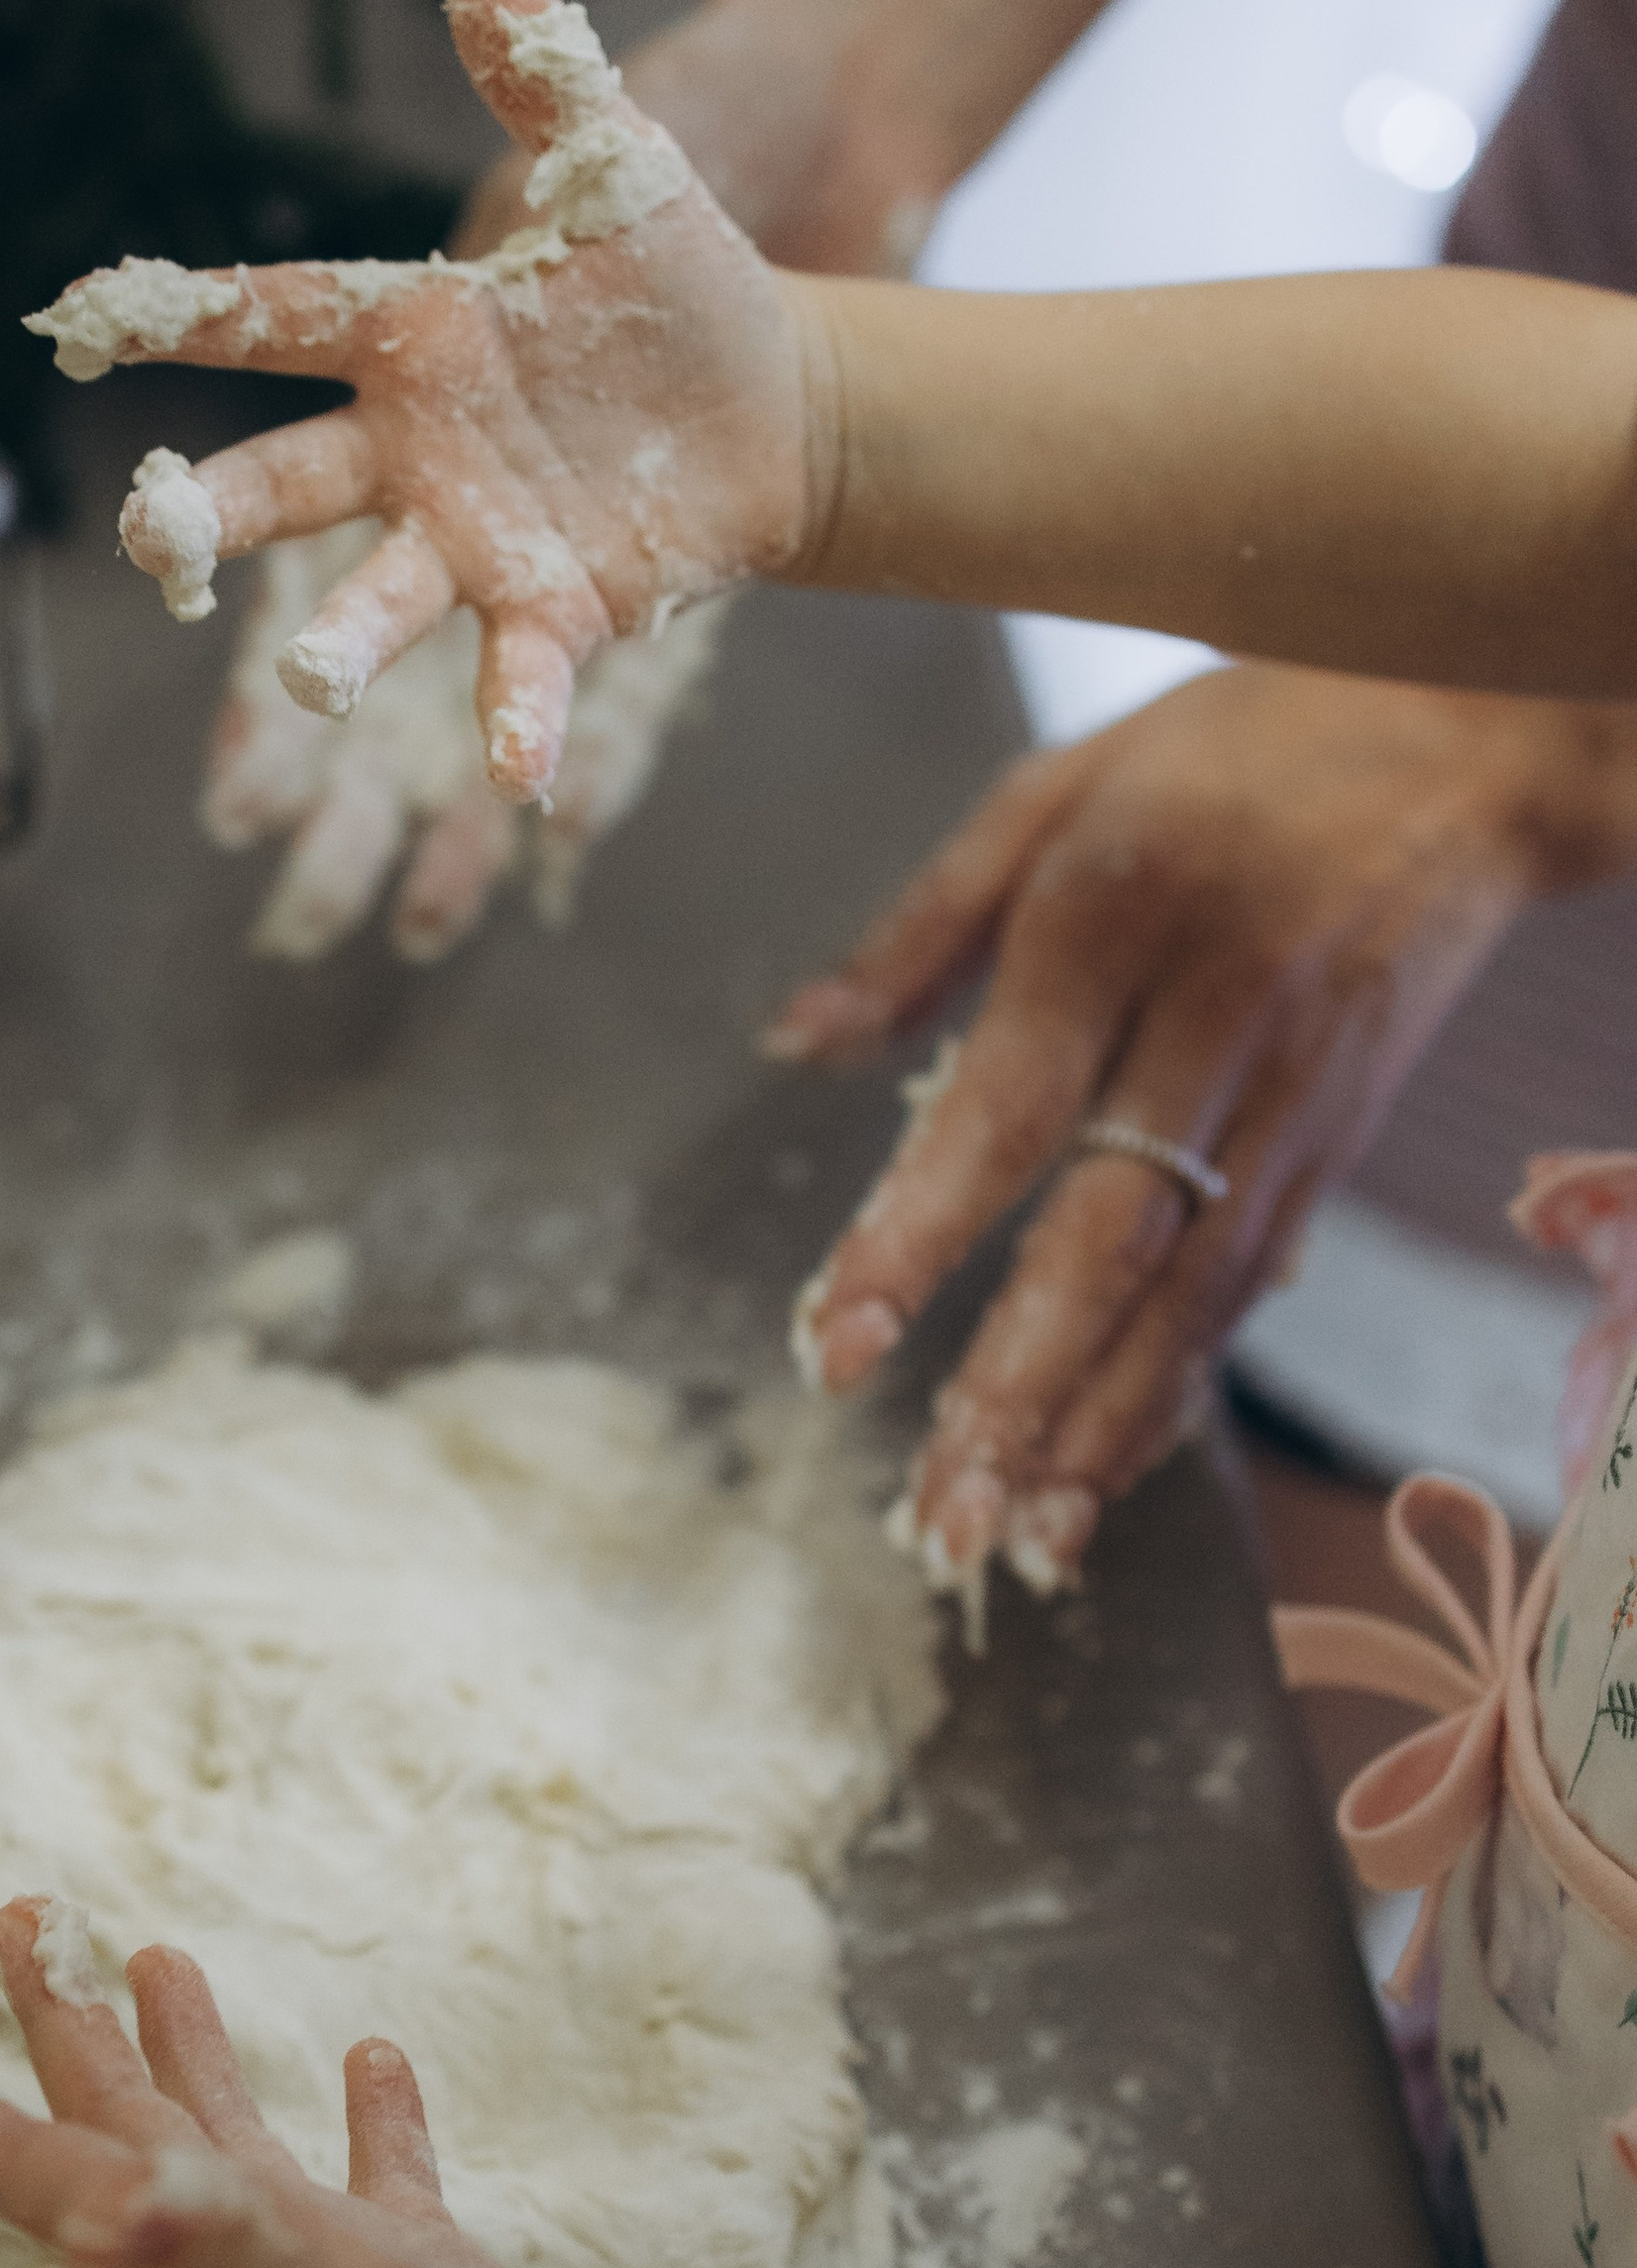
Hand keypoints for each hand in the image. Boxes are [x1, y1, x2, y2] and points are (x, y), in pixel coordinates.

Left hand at [0, 1899, 686, 2267]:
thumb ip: (205, 2238)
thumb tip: (104, 2200)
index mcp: (177, 2255)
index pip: (25, 2163)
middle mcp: (228, 2266)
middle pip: (110, 2121)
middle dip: (58, 2021)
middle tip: (20, 1914)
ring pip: (232, 2140)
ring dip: (190, 2052)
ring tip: (162, 1954)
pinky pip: (378, 2177)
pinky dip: (371, 2116)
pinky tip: (375, 2056)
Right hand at [230, 0, 918, 960]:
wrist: (768, 398)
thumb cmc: (667, 279)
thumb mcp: (614, 167)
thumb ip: (545, 81)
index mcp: (405, 339)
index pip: (268, 320)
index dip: (172, 317)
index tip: (71, 316)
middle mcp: (413, 454)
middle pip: (284, 483)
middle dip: (209, 514)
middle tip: (151, 536)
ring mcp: (475, 541)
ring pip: (380, 598)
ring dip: (341, 646)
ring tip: (311, 691)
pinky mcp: (558, 607)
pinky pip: (523, 673)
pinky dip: (516, 721)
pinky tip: (517, 778)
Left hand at [774, 669, 1636, 1590]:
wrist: (1476, 731)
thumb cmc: (1233, 749)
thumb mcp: (1057, 785)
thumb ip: (922, 924)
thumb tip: (792, 1044)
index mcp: (1120, 912)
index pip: (1010, 1106)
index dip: (920, 1234)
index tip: (836, 1343)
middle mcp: (1220, 1019)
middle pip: (1115, 1234)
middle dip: (1021, 1386)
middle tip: (938, 1510)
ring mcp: (1300, 1092)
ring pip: (1197, 1290)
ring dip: (1103, 1425)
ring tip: (1015, 1536)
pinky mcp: (1346, 1140)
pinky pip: (1251, 1287)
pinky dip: (1178, 1388)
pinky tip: (1104, 1472)